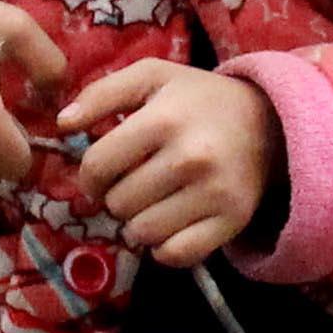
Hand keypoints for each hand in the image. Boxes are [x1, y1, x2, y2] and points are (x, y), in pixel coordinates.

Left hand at [61, 56, 281, 265]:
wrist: (271, 122)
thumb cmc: (199, 100)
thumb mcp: (152, 77)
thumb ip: (102, 92)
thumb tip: (62, 123)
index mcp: (164, 119)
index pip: (97, 167)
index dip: (89, 176)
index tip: (101, 174)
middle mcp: (191, 157)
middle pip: (118, 204)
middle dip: (117, 197)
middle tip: (135, 184)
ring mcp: (214, 192)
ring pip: (142, 233)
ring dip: (138, 224)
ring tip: (152, 203)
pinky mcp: (232, 220)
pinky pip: (175, 255)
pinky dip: (165, 248)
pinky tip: (171, 225)